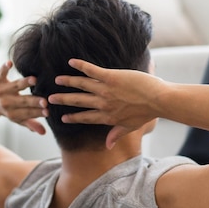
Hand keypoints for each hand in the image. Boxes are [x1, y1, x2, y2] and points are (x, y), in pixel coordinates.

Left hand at [0, 61, 47, 134]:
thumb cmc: (7, 110)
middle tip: (45, 101)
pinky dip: (4, 68)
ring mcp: (1, 89)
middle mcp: (6, 102)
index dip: (37, 113)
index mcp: (12, 113)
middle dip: (34, 101)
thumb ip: (30, 124)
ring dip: (24, 83)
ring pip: (14, 86)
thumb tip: (43, 133)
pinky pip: (1, 72)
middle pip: (23, 101)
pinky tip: (10, 63)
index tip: (48, 111)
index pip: (27, 113)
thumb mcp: (17, 119)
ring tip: (34, 80)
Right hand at [48, 59, 164, 147]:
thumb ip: (117, 134)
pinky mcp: (111, 77)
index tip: (62, 118)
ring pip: (82, 85)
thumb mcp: (131, 127)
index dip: (73, 118)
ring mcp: (106, 90)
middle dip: (63, 100)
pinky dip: (80, 66)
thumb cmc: (148, 113)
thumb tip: (108, 146)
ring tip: (57, 80)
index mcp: (108, 117)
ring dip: (68, 82)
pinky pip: (92, 70)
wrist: (159, 100)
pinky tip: (71, 62)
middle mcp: (103, 104)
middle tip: (50, 98)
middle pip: (78, 102)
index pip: (86, 117)